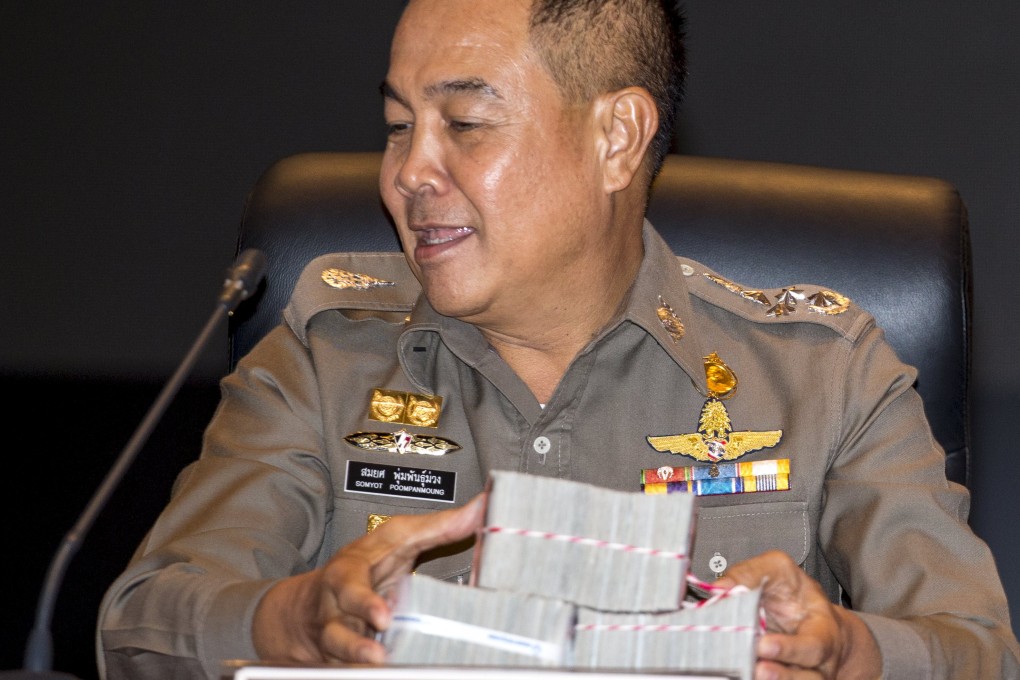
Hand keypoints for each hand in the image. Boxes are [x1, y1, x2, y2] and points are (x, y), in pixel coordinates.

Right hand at [252, 492, 486, 664]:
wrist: (314, 602)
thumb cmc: (368, 564)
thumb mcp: (398, 539)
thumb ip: (440, 526)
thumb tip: (483, 508)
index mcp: (347, 574)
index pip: (349, 584)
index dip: (363, 602)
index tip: (384, 616)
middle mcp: (336, 611)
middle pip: (336, 630)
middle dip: (354, 644)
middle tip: (379, 654)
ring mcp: (336, 640)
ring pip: (338, 658)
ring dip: (357, 663)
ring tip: (379, 666)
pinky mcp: (340, 661)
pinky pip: (345, 671)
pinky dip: (360, 673)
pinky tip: (383, 673)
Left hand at [715, 550, 880, 679]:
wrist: (803, 614)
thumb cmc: (793, 592)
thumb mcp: (778, 570)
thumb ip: (752, 573)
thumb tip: (721, 587)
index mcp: (823, 632)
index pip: (815, 646)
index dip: (791, 650)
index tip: (764, 646)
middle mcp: (817, 662)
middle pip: (807, 678)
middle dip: (781, 675)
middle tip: (756, 668)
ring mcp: (802, 676)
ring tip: (749, 674)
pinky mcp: (781, 678)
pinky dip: (754, 679)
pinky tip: (741, 674)